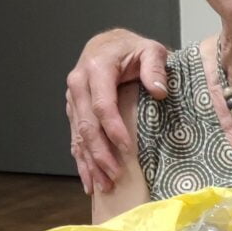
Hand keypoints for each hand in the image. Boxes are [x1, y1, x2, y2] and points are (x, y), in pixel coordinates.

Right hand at [67, 29, 169, 191]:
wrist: (107, 44)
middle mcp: (78, 84)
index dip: (113, 130)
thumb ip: (155, 67)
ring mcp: (73, 99)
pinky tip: (89, 180)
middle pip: (87, 125)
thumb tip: (158, 91)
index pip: (102, 105)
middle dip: (100, 154)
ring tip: (103, 186)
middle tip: (115, 176)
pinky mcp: (73, 111)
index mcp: (96, 69)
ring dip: (90, 163)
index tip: (127, 149)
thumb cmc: (130, 49)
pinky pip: (75, 139)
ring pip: (78, 136)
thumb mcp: (150, 49)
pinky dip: (81, 161)